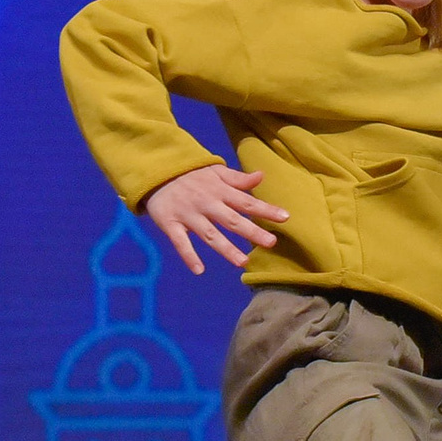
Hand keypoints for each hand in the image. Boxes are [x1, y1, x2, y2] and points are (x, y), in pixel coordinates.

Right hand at [141, 165, 287, 274]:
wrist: (156, 170)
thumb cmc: (192, 174)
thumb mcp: (215, 171)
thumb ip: (238, 179)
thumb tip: (261, 176)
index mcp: (220, 191)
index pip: (247, 202)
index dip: (266, 209)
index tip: (285, 217)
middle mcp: (207, 203)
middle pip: (232, 220)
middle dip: (252, 231)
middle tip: (270, 243)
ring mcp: (188, 215)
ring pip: (209, 234)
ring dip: (226, 248)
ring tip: (243, 262)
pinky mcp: (170, 224)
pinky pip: (180, 242)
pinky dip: (188, 256)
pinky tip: (199, 270)